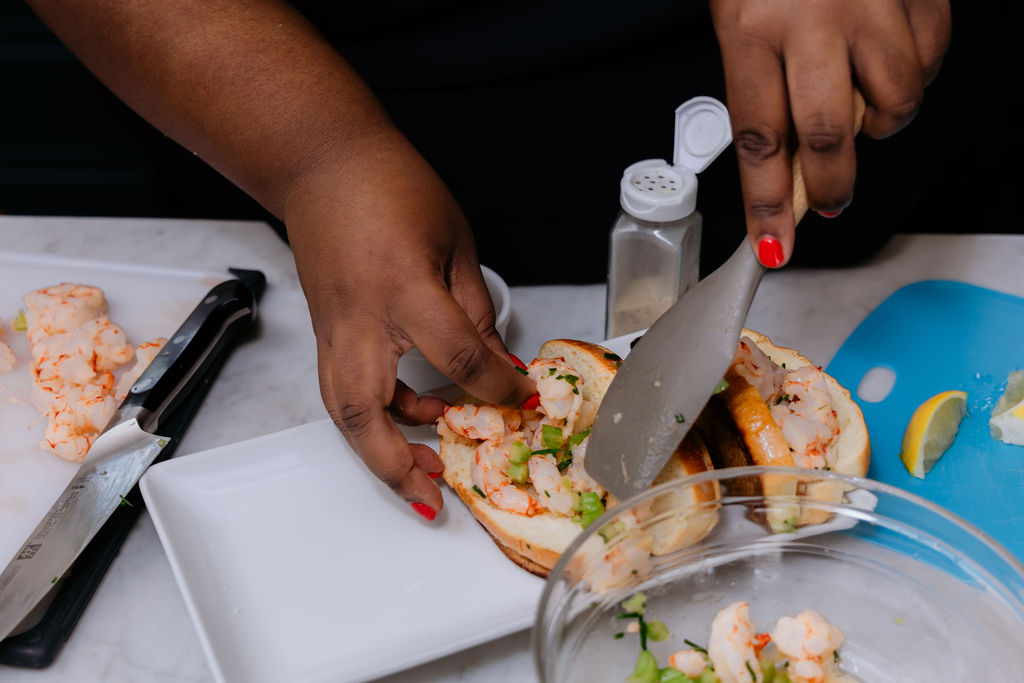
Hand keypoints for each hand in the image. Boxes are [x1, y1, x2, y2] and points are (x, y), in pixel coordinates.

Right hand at [23, 0, 535, 517]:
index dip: (495, 386)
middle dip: (397, 466)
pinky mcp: (326, 333)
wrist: (322, 165)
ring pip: (345, 412)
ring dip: (380, 452)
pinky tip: (415, 416)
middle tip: (434, 497)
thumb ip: (475, 310)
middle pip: (366, 414)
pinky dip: (377, 415)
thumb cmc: (390, 187)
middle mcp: (359, 321)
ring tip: (425, 471)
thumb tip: (497, 363)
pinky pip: (345, 388)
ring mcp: (333, 331)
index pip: (457, 358)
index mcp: (402, 289)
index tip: (520, 397)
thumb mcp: (454, 241)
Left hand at [709, 0, 950, 266]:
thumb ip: (760, 86)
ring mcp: (872, 5)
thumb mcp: (738, 17)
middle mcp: (813, 19)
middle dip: (830, 187)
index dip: (767, 204)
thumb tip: (782, 162)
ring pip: (893, 102)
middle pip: (829, 137)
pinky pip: (928, 61)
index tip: (771, 244)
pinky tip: (887, 63)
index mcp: (752, 28)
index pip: (760, 140)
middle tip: (828, 202)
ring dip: (880, 124)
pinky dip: (911, 77)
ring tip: (862, 110)